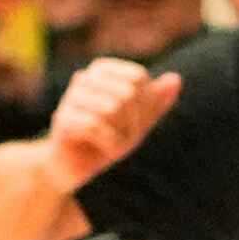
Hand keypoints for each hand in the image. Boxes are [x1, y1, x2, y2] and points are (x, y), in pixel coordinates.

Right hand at [41, 56, 182, 187]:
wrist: (72, 168)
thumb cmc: (105, 141)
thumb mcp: (138, 123)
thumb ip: (156, 102)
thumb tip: (176, 79)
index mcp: (102, 72)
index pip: (137, 77)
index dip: (144, 103)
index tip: (133, 120)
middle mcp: (83, 79)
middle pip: (127, 92)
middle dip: (133, 121)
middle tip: (123, 137)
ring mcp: (70, 98)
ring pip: (112, 107)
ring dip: (121, 134)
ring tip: (112, 144)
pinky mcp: (62, 119)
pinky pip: (95, 125)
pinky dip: (109, 143)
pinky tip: (105, 150)